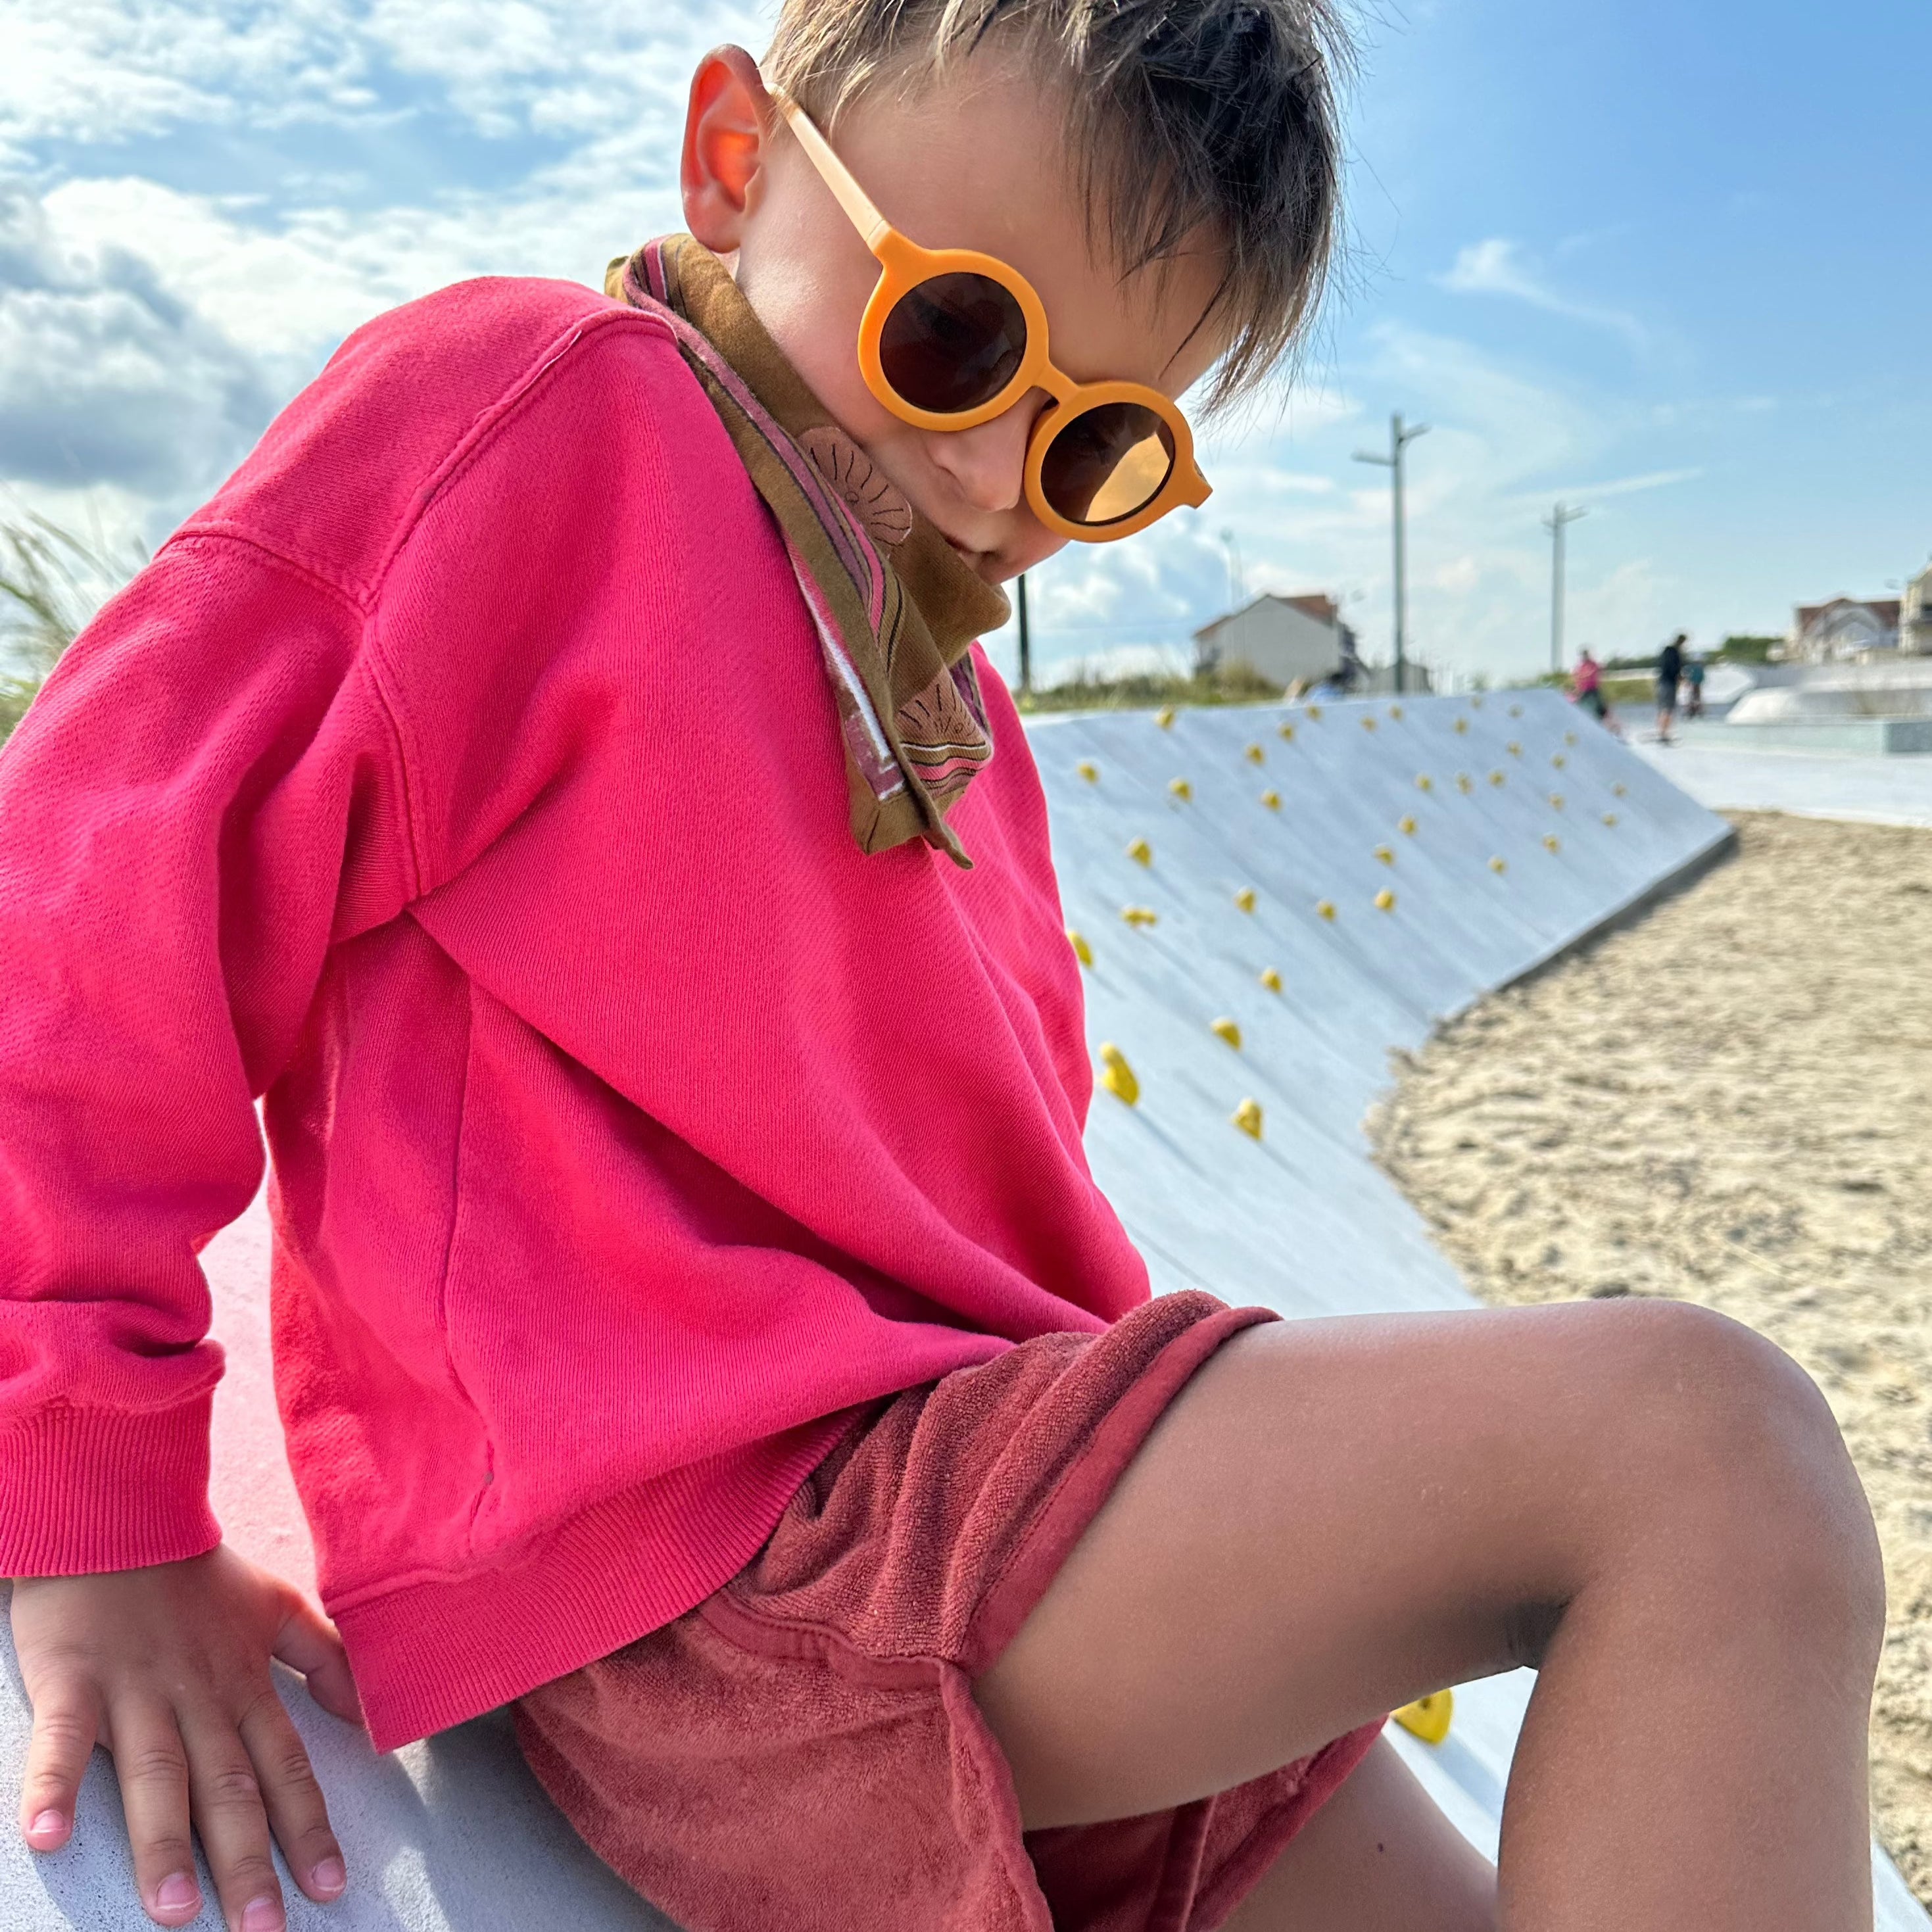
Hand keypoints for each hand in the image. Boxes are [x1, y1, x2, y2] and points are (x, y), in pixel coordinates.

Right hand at [11, 1544, 363, 1929]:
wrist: (124, 1514)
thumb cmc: (196, 1572)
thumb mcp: (277, 1607)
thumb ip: (325, 1658)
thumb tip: (369, 1713)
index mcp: (242, 1686)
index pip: (285, 1766)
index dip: (308, 1825)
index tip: (330, 1887)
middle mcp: (197, 1699)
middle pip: (228, 1787)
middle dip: (248, 1860)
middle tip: (264, 1928)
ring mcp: (135, 1691)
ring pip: (157, 1775)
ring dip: (165, 1843)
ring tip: (176, 1910)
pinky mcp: (73, 1681)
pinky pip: (64, 1738)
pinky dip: (55, 1784)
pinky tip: (50, 1835)